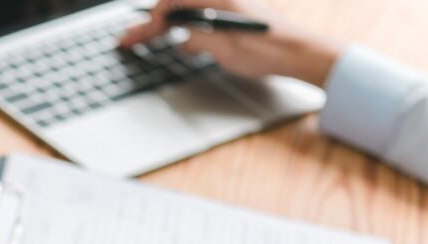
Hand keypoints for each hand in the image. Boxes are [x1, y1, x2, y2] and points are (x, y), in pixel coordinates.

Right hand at [120, 0, 341, 85]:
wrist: (299, 53)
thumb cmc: (267, 51)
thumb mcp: (223, 50)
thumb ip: (196, 41)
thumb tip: (181, 41)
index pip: (173, 2)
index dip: (153, 20)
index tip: (140, 38)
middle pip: (177, 6)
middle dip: (151, 23)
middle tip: (127, 39)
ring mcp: (228, 7)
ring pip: (187, 13)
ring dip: (166, 27)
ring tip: (145, 40)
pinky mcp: (233, 17)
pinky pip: (201, 19)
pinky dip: (185, 30)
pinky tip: (179, 45)